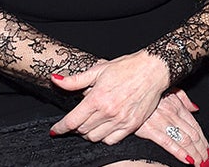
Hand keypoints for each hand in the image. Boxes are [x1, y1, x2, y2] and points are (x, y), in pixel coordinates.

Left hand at [49, 50, 170, 144]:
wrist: (153, 70)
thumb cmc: (127, 67)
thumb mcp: (98, 70)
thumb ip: (75, 80)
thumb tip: (55, 80)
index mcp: (97, 98)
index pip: (72, 121)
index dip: (60, 128)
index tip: (55, 130)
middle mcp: (108, 112)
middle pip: (82, 130)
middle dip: (75, 127)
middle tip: (77, 120)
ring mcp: (121, 120)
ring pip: (95, 137)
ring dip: (89, 133)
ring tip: (90, 123)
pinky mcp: (132, 125)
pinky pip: (112, 140)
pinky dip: (104, 137)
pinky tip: (104, 127)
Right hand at [135, 90, 208, 166]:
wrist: (130, 89)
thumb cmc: (147, 90)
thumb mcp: (169, 88)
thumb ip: (184, 99)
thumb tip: (195, 108)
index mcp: (177, 105)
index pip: (195, 126)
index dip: (203, 139)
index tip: (207, 149)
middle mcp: (172, 114)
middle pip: (192, 135)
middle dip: (201, 150)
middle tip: (206, 160)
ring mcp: (162, 122)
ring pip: (184, 140)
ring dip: (194, 154)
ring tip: (199, 163)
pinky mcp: (150, 130)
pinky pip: (168, 143)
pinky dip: (180, 153)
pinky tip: (187, 159)